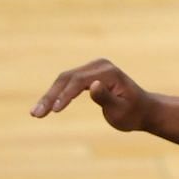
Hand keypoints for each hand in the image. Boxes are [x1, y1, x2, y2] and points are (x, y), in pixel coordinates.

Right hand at [30, 58, 152, 131]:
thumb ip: (106, 98)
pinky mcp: (88, 73)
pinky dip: (56, 94)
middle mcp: (98, 65)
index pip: (79, 81)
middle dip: (50, 96)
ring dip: (49, 96)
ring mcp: (92, 67)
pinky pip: (68, 82)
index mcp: (107, 72)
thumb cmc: (133, 113)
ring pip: (64, 79)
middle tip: (35, 114)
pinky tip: (46, 106)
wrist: (143, 109)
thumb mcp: (122, 110)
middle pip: (67, 78)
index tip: (53, 111)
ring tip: (35, 113)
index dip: (64, 95)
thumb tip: (92, 86)